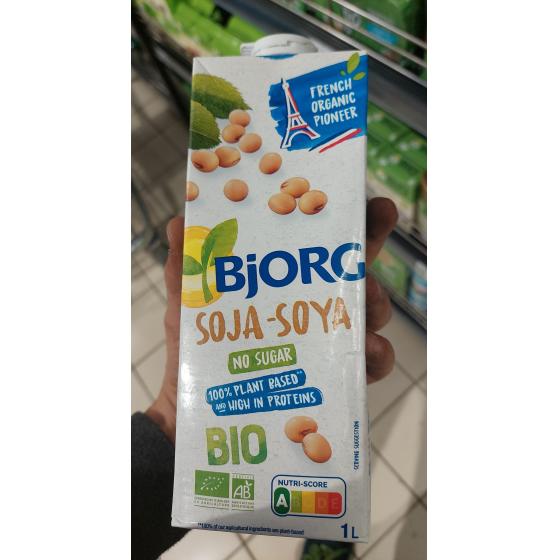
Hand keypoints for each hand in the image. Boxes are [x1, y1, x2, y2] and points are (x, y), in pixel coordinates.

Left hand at [146, 197, 397, 441]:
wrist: (194, 415)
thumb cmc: (195, 356)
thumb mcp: (188, 308)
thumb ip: (186, 270)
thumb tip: (178, 223)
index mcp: (283, 283)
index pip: (320, 244)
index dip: (347, 220)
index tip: (371, 203)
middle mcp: (311, 306)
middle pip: (353, 269)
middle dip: (371, 245)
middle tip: (374, 234)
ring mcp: (327, 342)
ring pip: (368, 313)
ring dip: (376, 302)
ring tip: (367, 302)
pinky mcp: (334, 380)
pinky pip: (367, 366)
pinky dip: (377, 355)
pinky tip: (371, 350)